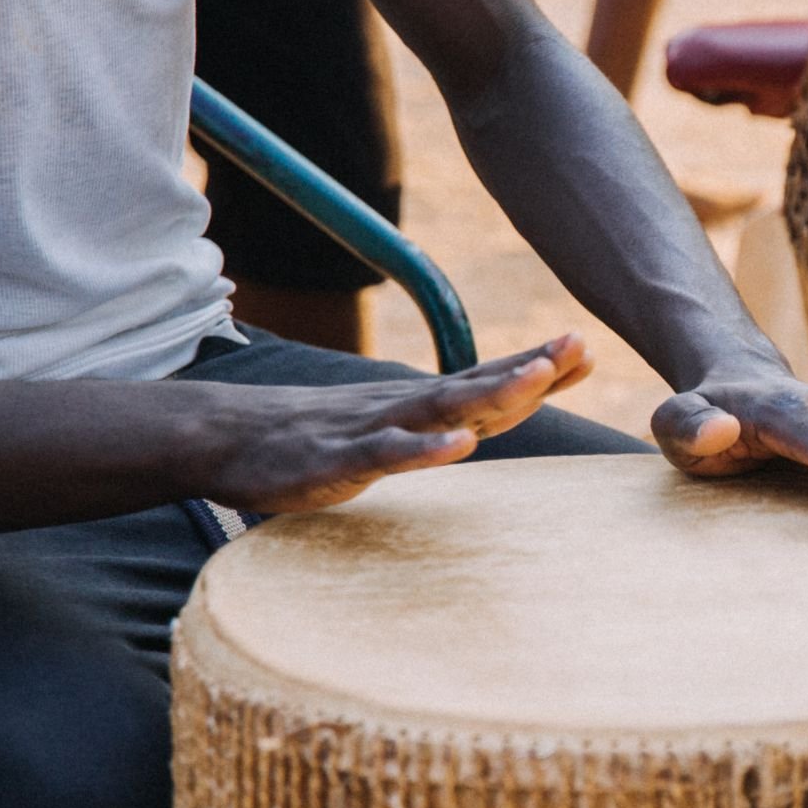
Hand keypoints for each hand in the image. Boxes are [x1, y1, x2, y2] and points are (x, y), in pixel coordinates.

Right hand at [197, 335, 591, 512]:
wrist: (222, 436)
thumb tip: (485, 426)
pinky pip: (387, 455)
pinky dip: (426, 450)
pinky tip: (462, 445)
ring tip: (538, 376)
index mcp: (414, 403)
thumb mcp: (385, 429)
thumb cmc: (312, 436)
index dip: (535, 367)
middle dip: (529, 368)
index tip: (586, 350)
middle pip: (475, 385)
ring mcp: (370, 429)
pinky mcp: (337, 461)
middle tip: (578, 346)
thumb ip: (433, 426)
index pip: (484, 379)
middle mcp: (400, 407)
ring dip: (492, 392)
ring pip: (440, 409)